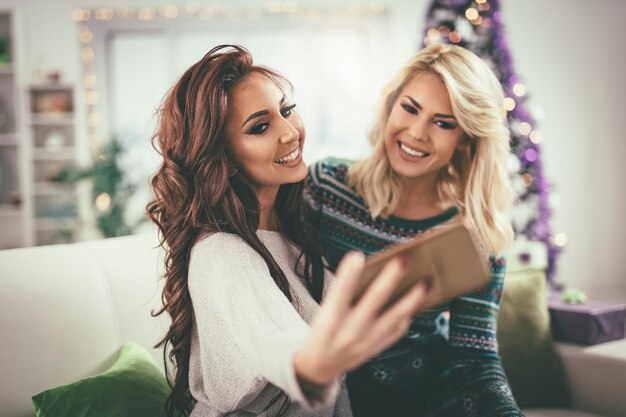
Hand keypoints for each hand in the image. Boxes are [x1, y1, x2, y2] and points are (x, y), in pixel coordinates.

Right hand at [294, 251, 427, 384]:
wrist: (322, 365)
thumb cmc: (323, 331)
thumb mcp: (324, 311)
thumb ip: (342, 294)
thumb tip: (368, 271)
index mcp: (331, 319)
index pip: (340, 293)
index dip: (349, 275)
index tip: (357, 256)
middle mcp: (350, 331)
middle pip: (375, 300)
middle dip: (391, 277)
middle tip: (404, 259)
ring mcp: (367, 341)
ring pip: (395, 316)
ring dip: (413, 298)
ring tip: (425, 282)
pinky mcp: (377, 348)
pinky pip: (398, 330)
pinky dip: (407, 315)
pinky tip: (414, 302)